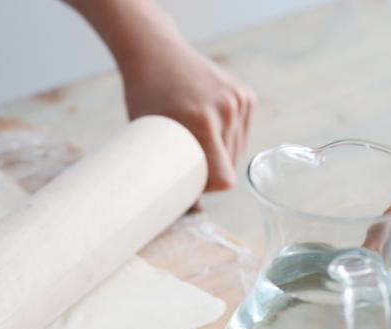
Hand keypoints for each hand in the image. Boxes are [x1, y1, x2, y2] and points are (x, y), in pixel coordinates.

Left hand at [120, 34, 255, 190]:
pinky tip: (208, 128)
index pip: (224, 178)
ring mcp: (238, 100)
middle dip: (212, 170)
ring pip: (238, 150)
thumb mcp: (148, 136)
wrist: (156, 54)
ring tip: (195, 143)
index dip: (208, 187)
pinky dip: (228, 137)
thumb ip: (167, 172)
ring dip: (221, 154)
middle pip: (231, 165)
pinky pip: (242, 132)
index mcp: (201, 122)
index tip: (190, 182)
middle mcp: (225, 110)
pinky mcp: (246, 96)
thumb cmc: (145, 99)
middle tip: (185, 160)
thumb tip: (193, 214)